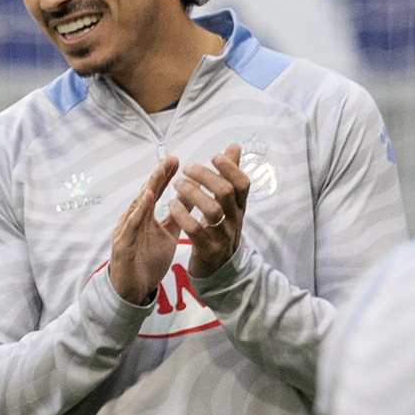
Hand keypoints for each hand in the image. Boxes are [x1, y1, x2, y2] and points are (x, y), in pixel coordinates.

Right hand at [107, 156, 184, 307]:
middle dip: (158, 176)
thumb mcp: (168, 234)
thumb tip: (190, 195)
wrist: (132, 289)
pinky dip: (139, 210)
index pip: (155, 193)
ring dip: (148, 187)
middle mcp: (133, 220)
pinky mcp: (122, 244)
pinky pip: (131, 225)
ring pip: (138, 206)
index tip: (177, 160)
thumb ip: (177, 215)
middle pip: (146, 194)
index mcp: (144, 218)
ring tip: (160, 171)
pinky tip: (147, 197)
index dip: (165, 177)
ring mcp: (126, 231)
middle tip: (170, 159)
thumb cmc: (147, 261)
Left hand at [167, 145, 251, 274]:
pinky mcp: (208, 249)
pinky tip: (172, 204)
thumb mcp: (228, 204)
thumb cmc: (220, 229)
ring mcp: (222, 235)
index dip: (230, 168)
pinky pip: (195, 230)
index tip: (214, 156)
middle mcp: (234, 220)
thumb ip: (229, 175)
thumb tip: (234, 146)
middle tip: (186, 169)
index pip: (242, 183)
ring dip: (192, 193)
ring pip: (212, 209)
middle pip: (225, 192)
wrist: (219, 269)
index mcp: (239, 207)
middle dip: (205, 176)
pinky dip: (182, 214)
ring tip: (177, 184)